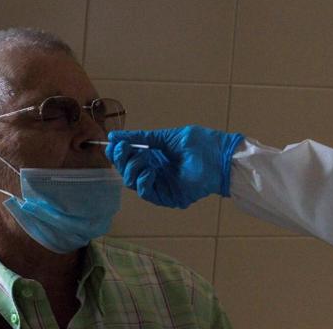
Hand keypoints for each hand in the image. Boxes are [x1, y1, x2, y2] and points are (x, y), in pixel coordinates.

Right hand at [106, 125, 244, 208]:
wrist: (220, 157)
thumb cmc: (200, 144)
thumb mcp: (167, 137)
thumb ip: (142, 138)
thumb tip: (115, 136)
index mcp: (154, 156)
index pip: (129, 157)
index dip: (118, 152)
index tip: (113, 143)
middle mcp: (154, 171)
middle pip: (127, 171)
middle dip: (122, 159)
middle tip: (122, 149)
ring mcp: (160, 185)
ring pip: (132, 182)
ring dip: (132, 169)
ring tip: (142, 158)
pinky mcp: (167, 197)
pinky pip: (147, 193)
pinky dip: (143, 181)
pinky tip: (150, 170)